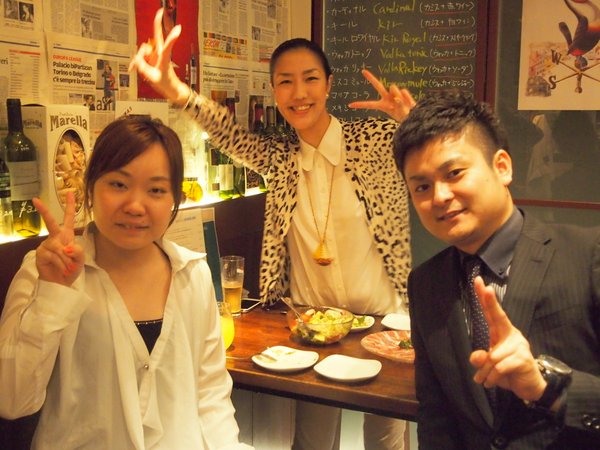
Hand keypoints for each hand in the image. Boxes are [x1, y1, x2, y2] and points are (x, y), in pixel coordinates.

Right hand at [33, 192, 83, 286]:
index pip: (69, 218)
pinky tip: (62, 269)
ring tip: (69, 268)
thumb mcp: (80, 259)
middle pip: (51, 223)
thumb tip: (66, 247)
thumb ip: (78, 251)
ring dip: (67, 260)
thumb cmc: (71, 268)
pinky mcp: (41, 253)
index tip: (70, 192)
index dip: (70, 206)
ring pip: (59, 248)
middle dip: (44, 211)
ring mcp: (46, 245)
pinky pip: (54, 256)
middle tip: (35, 200)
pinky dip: (61, 264)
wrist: (61, 283)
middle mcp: (56, 237)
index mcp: (67, 235)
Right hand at [128, 8, 190, 104]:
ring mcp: (155, 55)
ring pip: (144, 49)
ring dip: (139, 58)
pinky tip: (133, 68)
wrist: (170, 89)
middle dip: (156, 24)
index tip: (178, 29)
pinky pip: (141, 56)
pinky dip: (137, 62)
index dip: (172, 38)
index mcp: (164, 58)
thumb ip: (143, 67)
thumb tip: (136, 59)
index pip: (167, 46)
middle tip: (160, 10)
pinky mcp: (151, 58)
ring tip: (137, 69)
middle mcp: (160, 53)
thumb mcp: (152, 78)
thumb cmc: (165, 83)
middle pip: (155, 37)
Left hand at [347, 69, 415, 121]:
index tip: (349, 105)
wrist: (415, 116)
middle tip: (363, 71)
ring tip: (403, 104)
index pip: (370, 104)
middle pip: (378, 85)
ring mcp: (395, 94)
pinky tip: (409, 103)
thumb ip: (398, 104)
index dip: (360, 104)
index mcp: (383, 106)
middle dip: (371, 78)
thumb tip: (397, 96)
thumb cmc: (405, 118)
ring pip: (393, 87)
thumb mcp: (400, 114)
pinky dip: (406, 97)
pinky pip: (403, 91)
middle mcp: (387, 98)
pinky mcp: (402, 92)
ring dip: (397, 94)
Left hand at [469, 276, 546, 401]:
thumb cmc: (507, 371)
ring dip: (485, 372)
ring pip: (493, 357)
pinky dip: (493, 377)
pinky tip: (493, 382)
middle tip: (486, 287)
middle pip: (499, 317)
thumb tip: (477, 357)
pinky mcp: (523, 359)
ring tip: (486, 379)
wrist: (529, 387)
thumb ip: (480, 360)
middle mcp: (512, 335)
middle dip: (491, 302)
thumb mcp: (488, 366)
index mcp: (502, 332)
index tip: (479, 282)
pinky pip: (500, 367)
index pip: (492, 313)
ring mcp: (519, 346)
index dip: (485, 298)